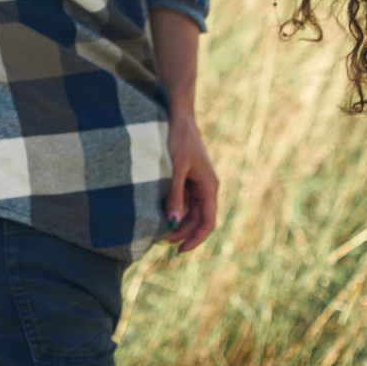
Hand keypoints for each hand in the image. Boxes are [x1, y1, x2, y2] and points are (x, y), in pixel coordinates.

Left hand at [163, 109, 220, 250]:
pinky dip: (172, 209)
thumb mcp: (175, 168)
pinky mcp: (184, 178)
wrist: (177, 116)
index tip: (180, 250)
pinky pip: (181, 200)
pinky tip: (158, 214)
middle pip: (197, 219)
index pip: (208, 222)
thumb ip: (175, 194)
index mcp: (209, 187)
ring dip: (176, 222)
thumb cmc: (179, 139)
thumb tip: (174, 222)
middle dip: (182, 232)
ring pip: (188, 211)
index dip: (196, 238)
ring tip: (157, 231)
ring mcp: (195, 183)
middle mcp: (205, 188)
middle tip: (160, 241)